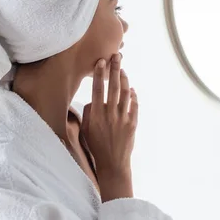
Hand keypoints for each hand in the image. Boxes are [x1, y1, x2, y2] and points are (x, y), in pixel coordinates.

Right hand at [81, 54, 137, 201]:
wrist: (112, 163)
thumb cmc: (96, 146)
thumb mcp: (85, 130)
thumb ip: (88, 113)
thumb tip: (94, 100)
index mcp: (96, 114)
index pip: (97, 89)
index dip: (99, 74)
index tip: (101, 61)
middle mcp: (110, 114)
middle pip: (113, 86)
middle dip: (114, 69)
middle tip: (116, 56)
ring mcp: (122, 118)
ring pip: (125, 93)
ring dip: (124, 80)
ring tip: (122, 70)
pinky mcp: (132, 123)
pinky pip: (134, 105)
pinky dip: (134, 96)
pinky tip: (132, 90)